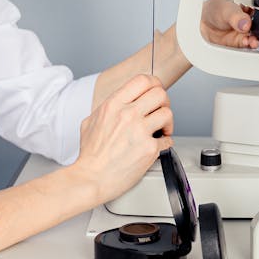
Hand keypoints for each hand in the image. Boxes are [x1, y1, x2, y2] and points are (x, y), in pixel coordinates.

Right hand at [74, 74, 172, 204]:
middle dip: (164, 102)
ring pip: (167, 114)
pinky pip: (168, 139)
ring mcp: (140, 131)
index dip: (154, 84)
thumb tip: (120, 104)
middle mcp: (128, 115)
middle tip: (160, 111)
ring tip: (162, 129)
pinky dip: (166, 142)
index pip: (142, 80)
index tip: (155, 91)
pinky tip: (158, 145)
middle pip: (160, 94)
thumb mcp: (91, 121)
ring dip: (167, 122)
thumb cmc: (90, 155)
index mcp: (113, 105)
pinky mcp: (149, 149)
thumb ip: (107, 109)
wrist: (91, 178)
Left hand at [201, 0, 258, 48]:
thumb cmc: (214, 10)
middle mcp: (254, 14)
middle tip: (255, 29)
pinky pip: (251, 43)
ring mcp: (250, 27)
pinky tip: (247, 42)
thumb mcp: (224, 8)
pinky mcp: (245, 39)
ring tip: (252, 40)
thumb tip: (245, 23)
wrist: (203, 24)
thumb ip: (235, 15)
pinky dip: (250, 44)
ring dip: (257, 38)